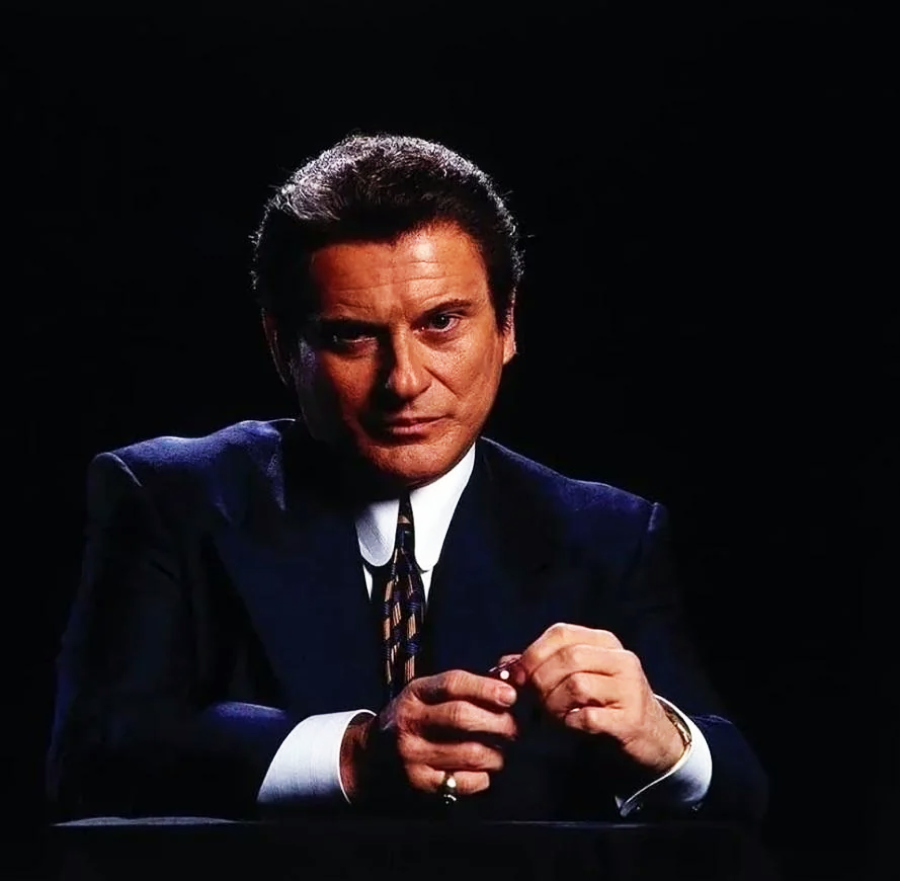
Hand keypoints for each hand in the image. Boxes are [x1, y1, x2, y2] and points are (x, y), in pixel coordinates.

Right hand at [341, 670, 517, 801]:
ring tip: (504, 751)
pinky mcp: (418, 783)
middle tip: (515, 728)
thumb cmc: (414, 717)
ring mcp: (412, 754)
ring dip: (496, 753)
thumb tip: (506, 685)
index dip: (485, 688)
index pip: (453, 684)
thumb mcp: (426, 694)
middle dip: (498, 722)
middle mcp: (410, 721)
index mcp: (415, 693)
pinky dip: (483, 777)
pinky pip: (462, 782)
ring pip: (468, 753)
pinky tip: (485, 771)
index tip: (511, 696)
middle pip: (462, 717)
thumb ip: (461, 689)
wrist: (372, 754)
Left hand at [500, 623, 685, 779]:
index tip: (515, 676)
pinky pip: (588, 717)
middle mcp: (620, 659)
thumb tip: (503, 666)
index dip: (532, 653)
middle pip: (567, 658)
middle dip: (541, 682)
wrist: (651, 735)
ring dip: (554, 705)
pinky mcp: (631, 719)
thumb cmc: (605, 702)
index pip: (561, 633)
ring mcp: (629, 688)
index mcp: (604, 642)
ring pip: (576, 685)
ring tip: (555, 715)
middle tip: (536, 702)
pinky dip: (571, 723)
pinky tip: (572, 726)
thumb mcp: (578, 676)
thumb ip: (542, 666)